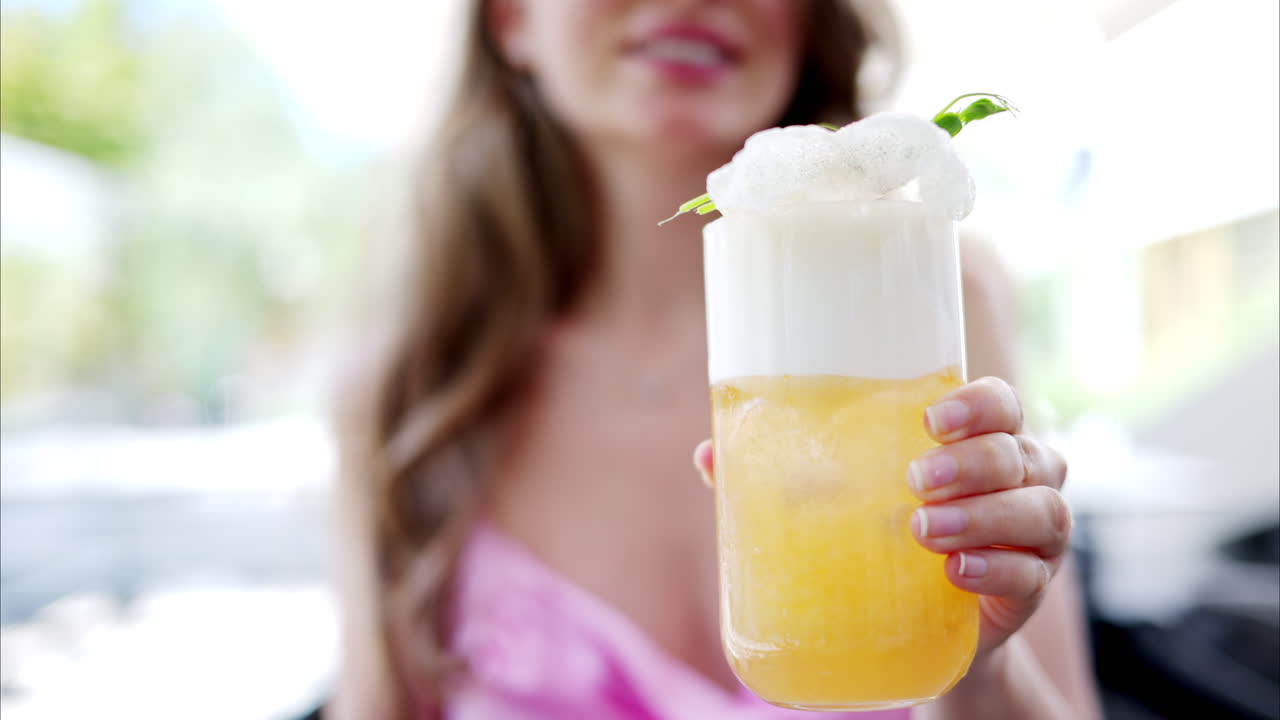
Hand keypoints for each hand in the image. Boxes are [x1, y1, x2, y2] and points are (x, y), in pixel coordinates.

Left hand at [692, 376, 1069, 655]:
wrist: (912, 632)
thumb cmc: (877, 544)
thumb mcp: (837, 506)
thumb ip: (781, 477)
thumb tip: (707, 454)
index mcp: (977, 443)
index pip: (1001, 403)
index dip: (979, 404)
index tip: (929, 418)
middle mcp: (1019, 479)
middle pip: (1020, 452)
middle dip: (972, 462)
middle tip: (915, 480)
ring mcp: (1033, 535)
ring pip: (1041, 509)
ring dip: (984, 515)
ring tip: (921, 530)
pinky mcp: (1029, 588)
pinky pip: (1033, 573)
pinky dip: (997, 569)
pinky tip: (955, 572)